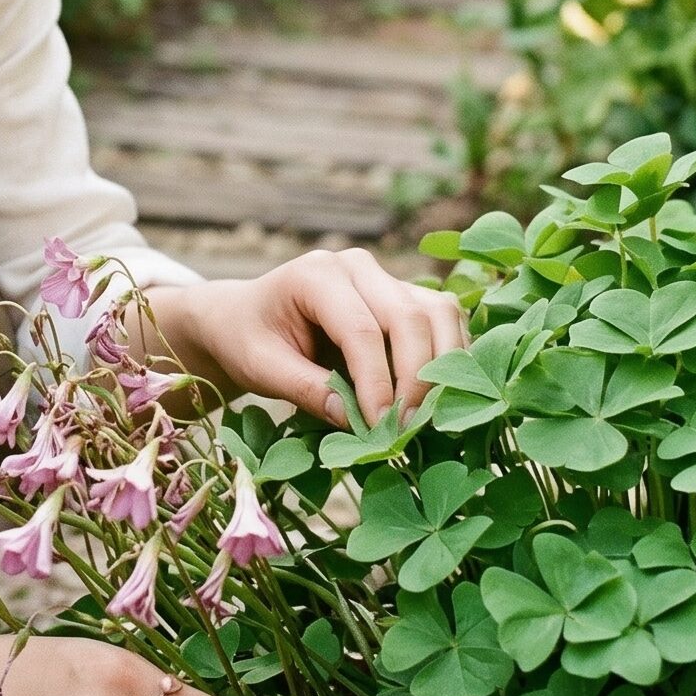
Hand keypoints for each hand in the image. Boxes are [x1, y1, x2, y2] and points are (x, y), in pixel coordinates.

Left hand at [147, 248, 468, 427]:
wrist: (245, 317)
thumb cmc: (248, 339)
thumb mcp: (260, 368)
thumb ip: (305, 389)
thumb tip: (354, 423)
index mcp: (316, 274)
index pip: (361, 329)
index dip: (377, 381)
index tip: (382, 426)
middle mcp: (358, 266)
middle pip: (408, 317)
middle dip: (415, 378)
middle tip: (407, 428)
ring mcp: (385, 277)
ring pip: (438, 314)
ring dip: (444, 366)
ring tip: (427, 416)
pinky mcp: (404, 296)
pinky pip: (443, 320)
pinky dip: (451, 357)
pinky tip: (439, 396)